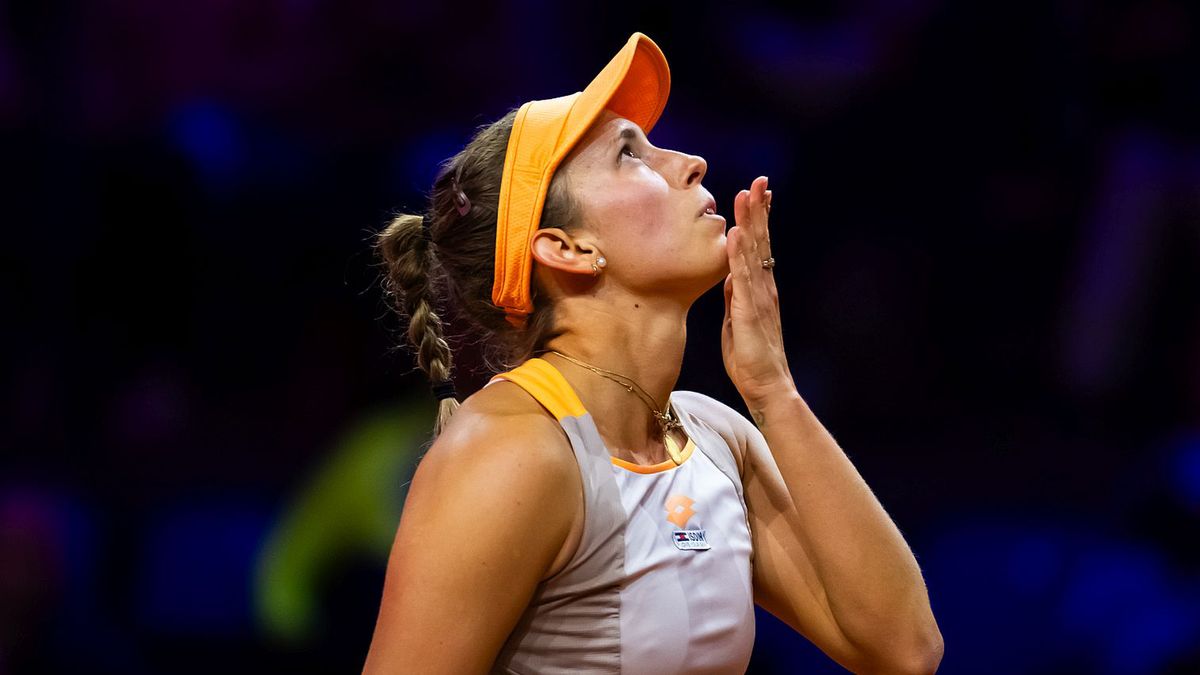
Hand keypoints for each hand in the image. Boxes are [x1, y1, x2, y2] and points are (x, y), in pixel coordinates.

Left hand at [721, 176, 795, 406]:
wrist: (766, 386)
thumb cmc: (751, 359)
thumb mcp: (736, 320)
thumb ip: (735, 298)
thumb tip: (730, 277)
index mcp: (759, 289)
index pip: (759, 247)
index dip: (758, 220)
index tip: (758, 194)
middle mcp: (763, 288)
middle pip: (761, 241)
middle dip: (759, 210)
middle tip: (759, 181)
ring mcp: (758, 297)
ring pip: (754, 252)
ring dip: (751, 222)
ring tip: (748, 195)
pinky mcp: (749, 311)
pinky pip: (743, 277)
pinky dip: (739, 254)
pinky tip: (737, 233)